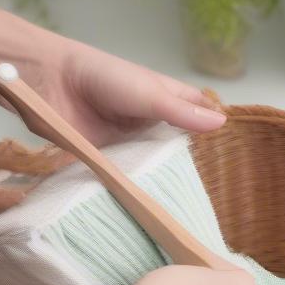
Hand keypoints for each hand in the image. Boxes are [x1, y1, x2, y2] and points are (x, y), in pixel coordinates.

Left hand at [0, 40, 224, 219]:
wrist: (51, 84)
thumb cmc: (104, 78)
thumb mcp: (150, 94)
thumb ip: (183, 113)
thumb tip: (222, 124)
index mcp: (166, 99)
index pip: (197, 113)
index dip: (212, 127)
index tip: (232, 152)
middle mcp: (151, 123)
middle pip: (178, 147)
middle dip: (190, 164)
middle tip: (210, 190)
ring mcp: (130, 144)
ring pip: (154, 165)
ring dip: (163, 180)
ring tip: (187, 205)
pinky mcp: (109, 161)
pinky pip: (128, 178)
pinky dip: (137, 189)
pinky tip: (153, 206)